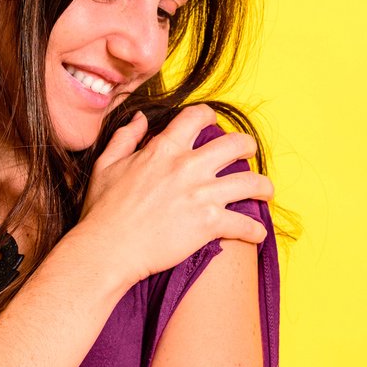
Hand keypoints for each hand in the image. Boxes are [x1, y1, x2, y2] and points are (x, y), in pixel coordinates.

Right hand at [75, 102, 273, 286]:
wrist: (107, 249)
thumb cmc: (102, 211)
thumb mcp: (105, 165)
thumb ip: (125, 137)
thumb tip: (141, 119)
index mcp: (164, 149)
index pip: (197, 117)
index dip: (210, 117)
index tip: (214, 124)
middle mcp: (188, 167)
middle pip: (237, 144)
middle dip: (249, 147)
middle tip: (249, 155)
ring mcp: (202, 195)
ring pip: (251, 182)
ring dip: (263, 187)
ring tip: (265, 193)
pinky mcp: (209, 224)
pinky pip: (245, 224)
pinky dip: (255, 231)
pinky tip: (257, 235)